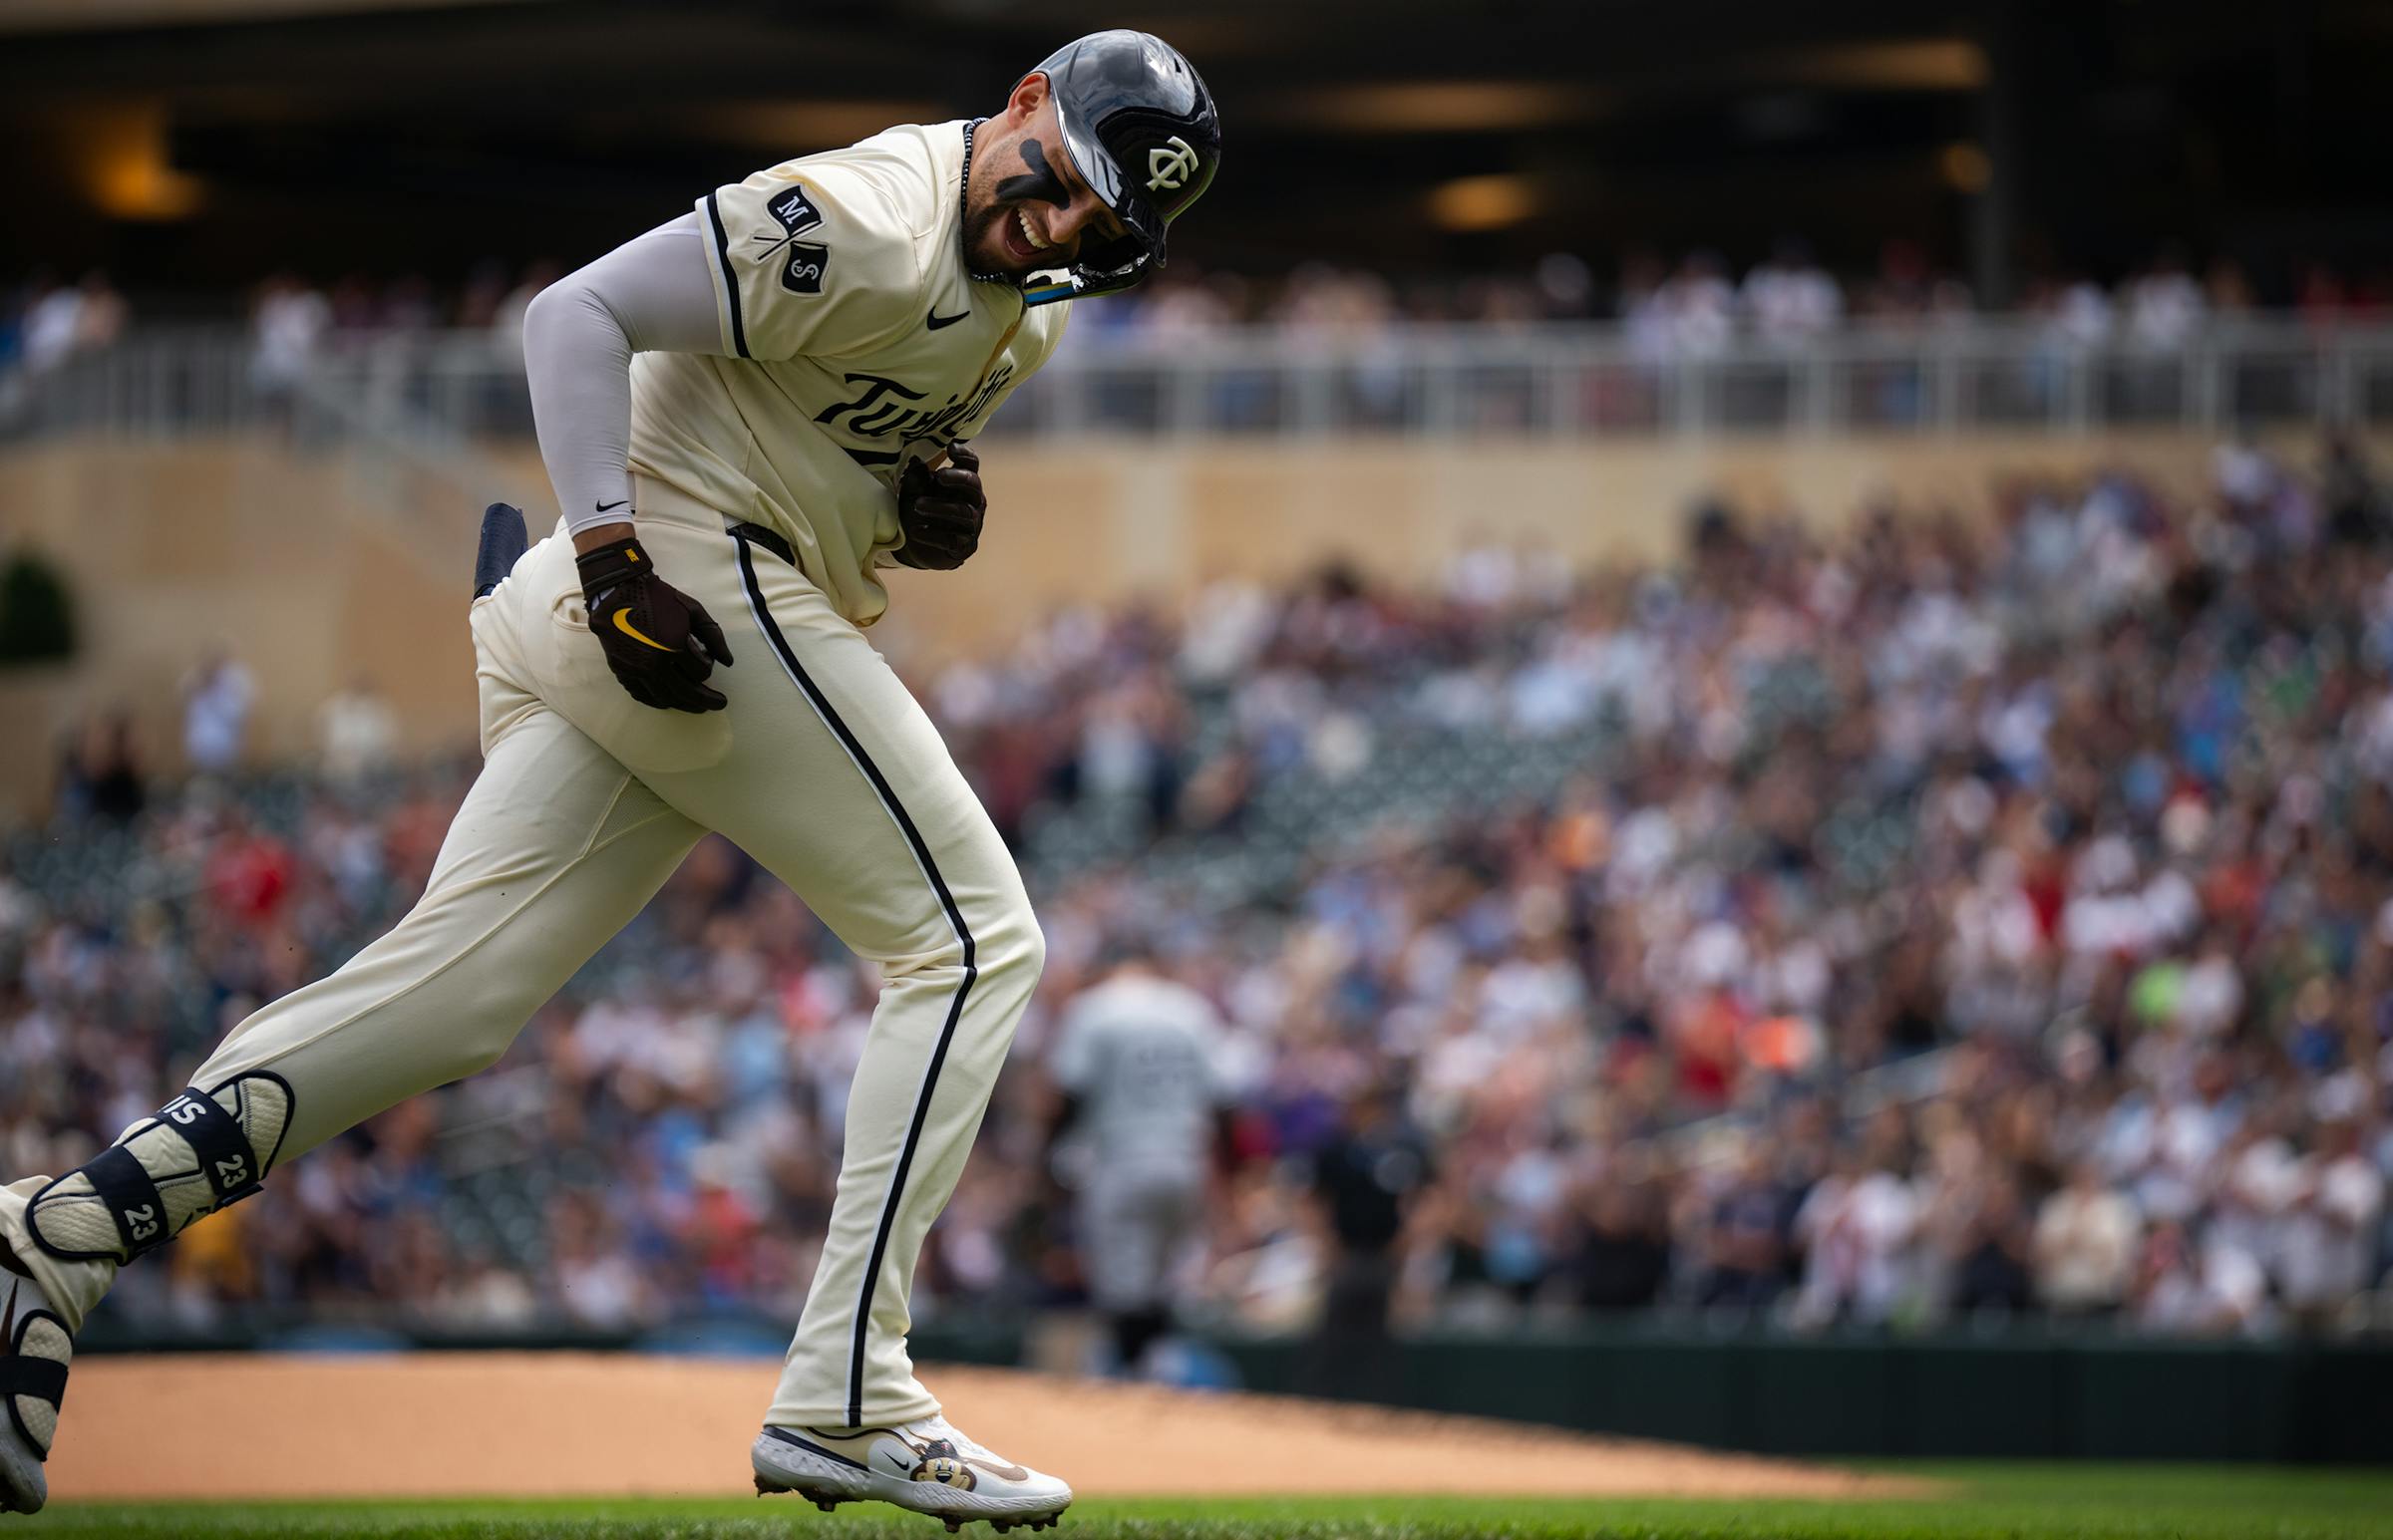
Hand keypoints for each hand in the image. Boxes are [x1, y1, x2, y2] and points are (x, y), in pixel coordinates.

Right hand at [575, 536, 733, 711]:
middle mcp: (655, 663)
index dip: (709, 667)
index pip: (702, 672)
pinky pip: (642, 695)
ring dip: (683, 704)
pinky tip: (668, 701)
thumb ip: (713, 635)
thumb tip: (729, 662)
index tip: (707, 658)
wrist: (618, 590)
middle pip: (687, 693)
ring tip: (696, 706)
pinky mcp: (621, 670)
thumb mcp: (693, 610)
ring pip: (664, 698)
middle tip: (719, 705)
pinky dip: (657, 701)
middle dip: (706, 701)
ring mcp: (636, 670)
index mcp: (675, 646)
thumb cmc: (659, 598)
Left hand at [892, 444, 984, 569]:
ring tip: (917, 505)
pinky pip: (953, 539)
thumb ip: (916, 479)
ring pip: (963, 512)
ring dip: (940, 507)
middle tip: (940, 477)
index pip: (971, 464)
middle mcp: (973, 501)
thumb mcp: (913, 492)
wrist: (915, 546)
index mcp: (962, 483)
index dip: (965, 454)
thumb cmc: (918, 510)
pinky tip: (915, 532)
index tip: (950, 448)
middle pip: (974, 484)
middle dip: (958, 478)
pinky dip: (932, 535)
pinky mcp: (965, 546)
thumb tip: (917, 463)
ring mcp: (972, 525)